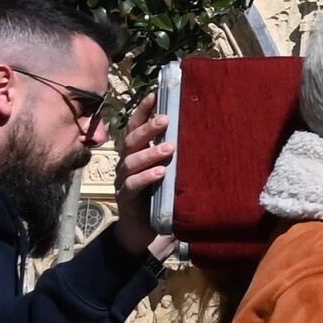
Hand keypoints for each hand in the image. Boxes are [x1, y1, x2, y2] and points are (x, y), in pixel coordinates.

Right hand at [106, 95, 177, 221]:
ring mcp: (123, 180)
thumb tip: (200, 129)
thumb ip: (173, 151)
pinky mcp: (125, 198)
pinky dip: (146, 177)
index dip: (143, 110)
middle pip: (131, 140)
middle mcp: (126, 162)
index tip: (155, 94)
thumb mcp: (167, 169)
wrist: (142, 229)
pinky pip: (132, 185)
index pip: (135, 126)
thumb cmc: (158, 193)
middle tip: (166, 119)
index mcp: (136, 152)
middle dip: (147, 128)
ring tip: (170, 147)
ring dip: (150, 152)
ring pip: (131, 161)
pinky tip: (161, 173)